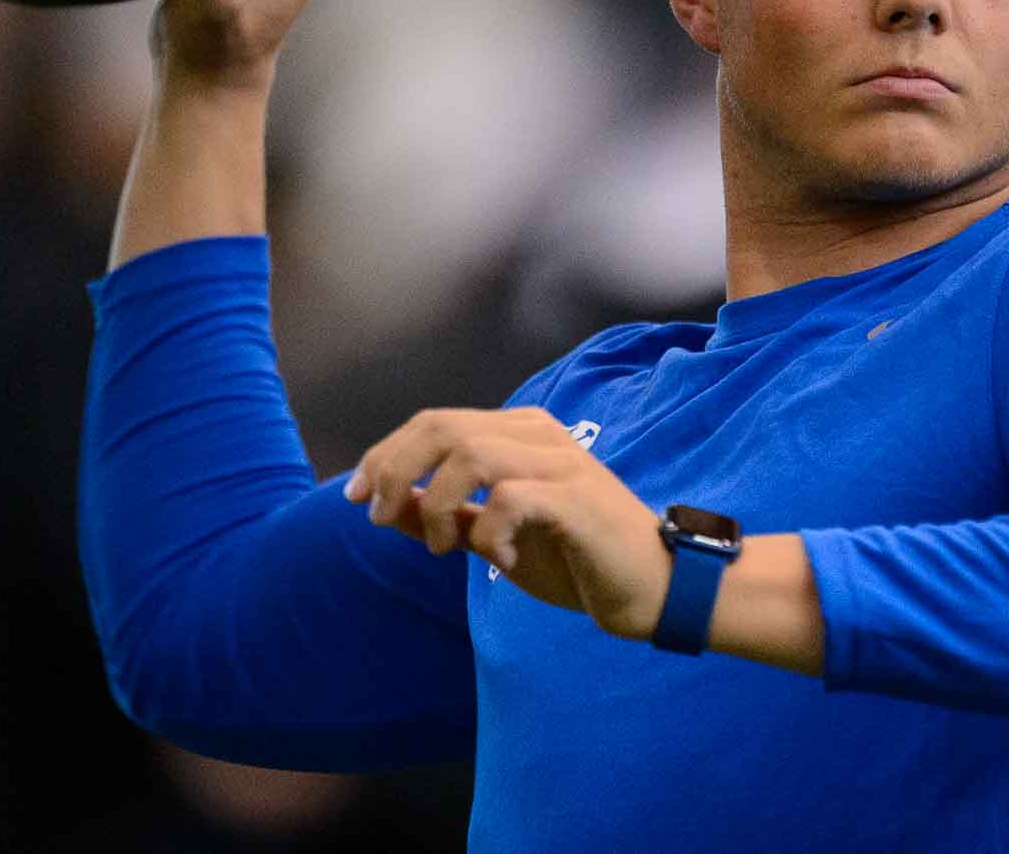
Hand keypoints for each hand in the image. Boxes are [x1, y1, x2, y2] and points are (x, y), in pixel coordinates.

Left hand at [344, 407, 672, 641]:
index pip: (434, 422)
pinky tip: (497, 559)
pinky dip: (488, 532)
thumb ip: (445, 517)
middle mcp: (539, 434)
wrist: (654, 586)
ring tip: (441, 547)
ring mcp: (561, 462)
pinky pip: (511, 498)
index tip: (354, 496)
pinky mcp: (577, 498)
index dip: (384, 454)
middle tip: (376, 515)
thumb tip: (385, 504)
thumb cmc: (577, 558)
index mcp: (518, 433)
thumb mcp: (494, 537)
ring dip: (436, 504)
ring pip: (470, 455)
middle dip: (393, 469)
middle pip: (442, 427)